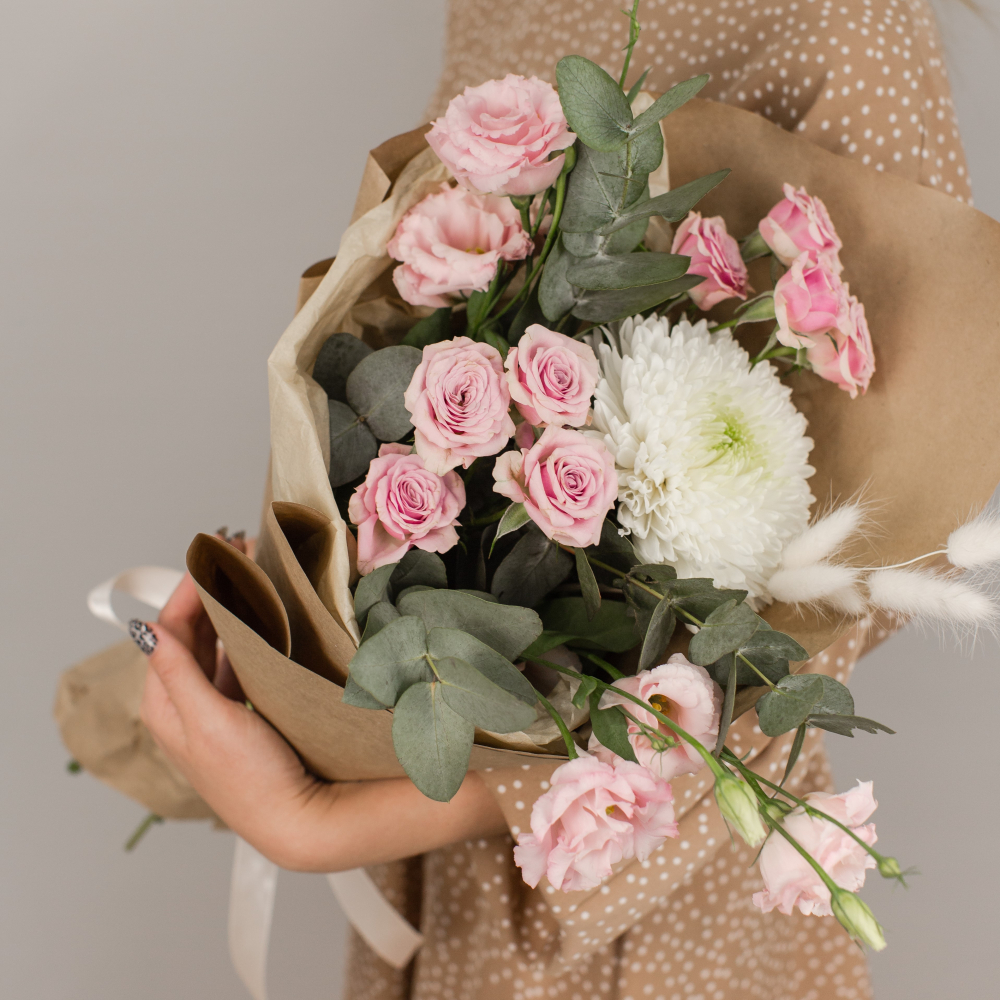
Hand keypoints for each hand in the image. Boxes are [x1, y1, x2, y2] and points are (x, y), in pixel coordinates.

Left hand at [137, 536, 505, 871]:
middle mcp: (184, 707)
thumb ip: (177, 672)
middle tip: (240, 561)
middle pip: (189, 636)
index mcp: (165, 705)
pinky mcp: (243, 718)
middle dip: (210, 595)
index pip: (167, 631)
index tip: (216, 558)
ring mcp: (214, 712)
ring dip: (229, 614)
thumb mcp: (208, 722)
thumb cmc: (251, 777)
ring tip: (254, 583)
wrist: (296, 819)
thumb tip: (144, 627)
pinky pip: (236, 665)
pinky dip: (245, 638)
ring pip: (214, 648)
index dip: (188, 590)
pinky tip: (264, 624)